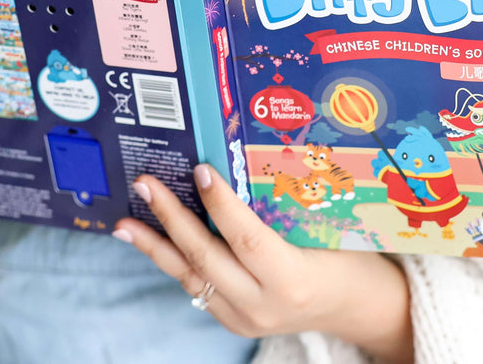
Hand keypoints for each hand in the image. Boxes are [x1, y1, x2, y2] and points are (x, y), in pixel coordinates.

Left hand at [114, 165, 413, 363]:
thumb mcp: (326, 230)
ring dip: (156, 246)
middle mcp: (264, 304)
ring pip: (190, 277)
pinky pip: (196, 287)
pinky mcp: (233, 321)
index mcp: (293, 279)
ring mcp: (245, 318)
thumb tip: (239, 161)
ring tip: (124, 223)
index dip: (220, 204)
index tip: (200, 170)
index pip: (246, 238)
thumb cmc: (349, 259)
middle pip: (206, 257)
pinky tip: (152, 240)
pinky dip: (173, 261)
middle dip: (171, 219)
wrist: (357, 308)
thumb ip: (287, 205)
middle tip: (145, 185)